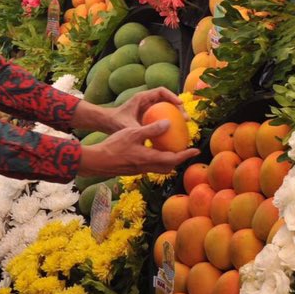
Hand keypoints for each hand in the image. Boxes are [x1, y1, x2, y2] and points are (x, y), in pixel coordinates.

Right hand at [76, 120, 198, 177]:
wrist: (98, 161)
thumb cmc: (114, 146)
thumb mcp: (133, 132)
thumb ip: (151, 129)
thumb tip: (168, 123)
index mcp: (149, 158)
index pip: (174, 158)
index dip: (186, 155)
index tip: (196, 150)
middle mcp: (147, 167)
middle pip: (168, 166)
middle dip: (178, 160)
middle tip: (184, 150)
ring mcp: (139, 170)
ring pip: (159, 168)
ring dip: (167, 161)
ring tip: (170, 150)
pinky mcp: (133, 170)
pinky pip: (150, 167)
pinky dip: (156, 161)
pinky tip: (150, 152)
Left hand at [108, 87, 185, 130]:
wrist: (106, 124)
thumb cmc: (115, 122)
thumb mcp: (128, 126)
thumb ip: (141, 129)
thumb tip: (156, 134)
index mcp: (142, 98)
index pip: (161, 91)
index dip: (172, 96)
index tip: (180, 104)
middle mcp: (146, 101)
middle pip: (167, 100)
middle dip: (178, 107)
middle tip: (186, 118)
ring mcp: (148, 109)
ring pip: (166, 109)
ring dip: (175, 115)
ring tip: (184, 125)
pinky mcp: (148, 117)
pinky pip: (161, 117)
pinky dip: (169, 122)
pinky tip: (175, 133)